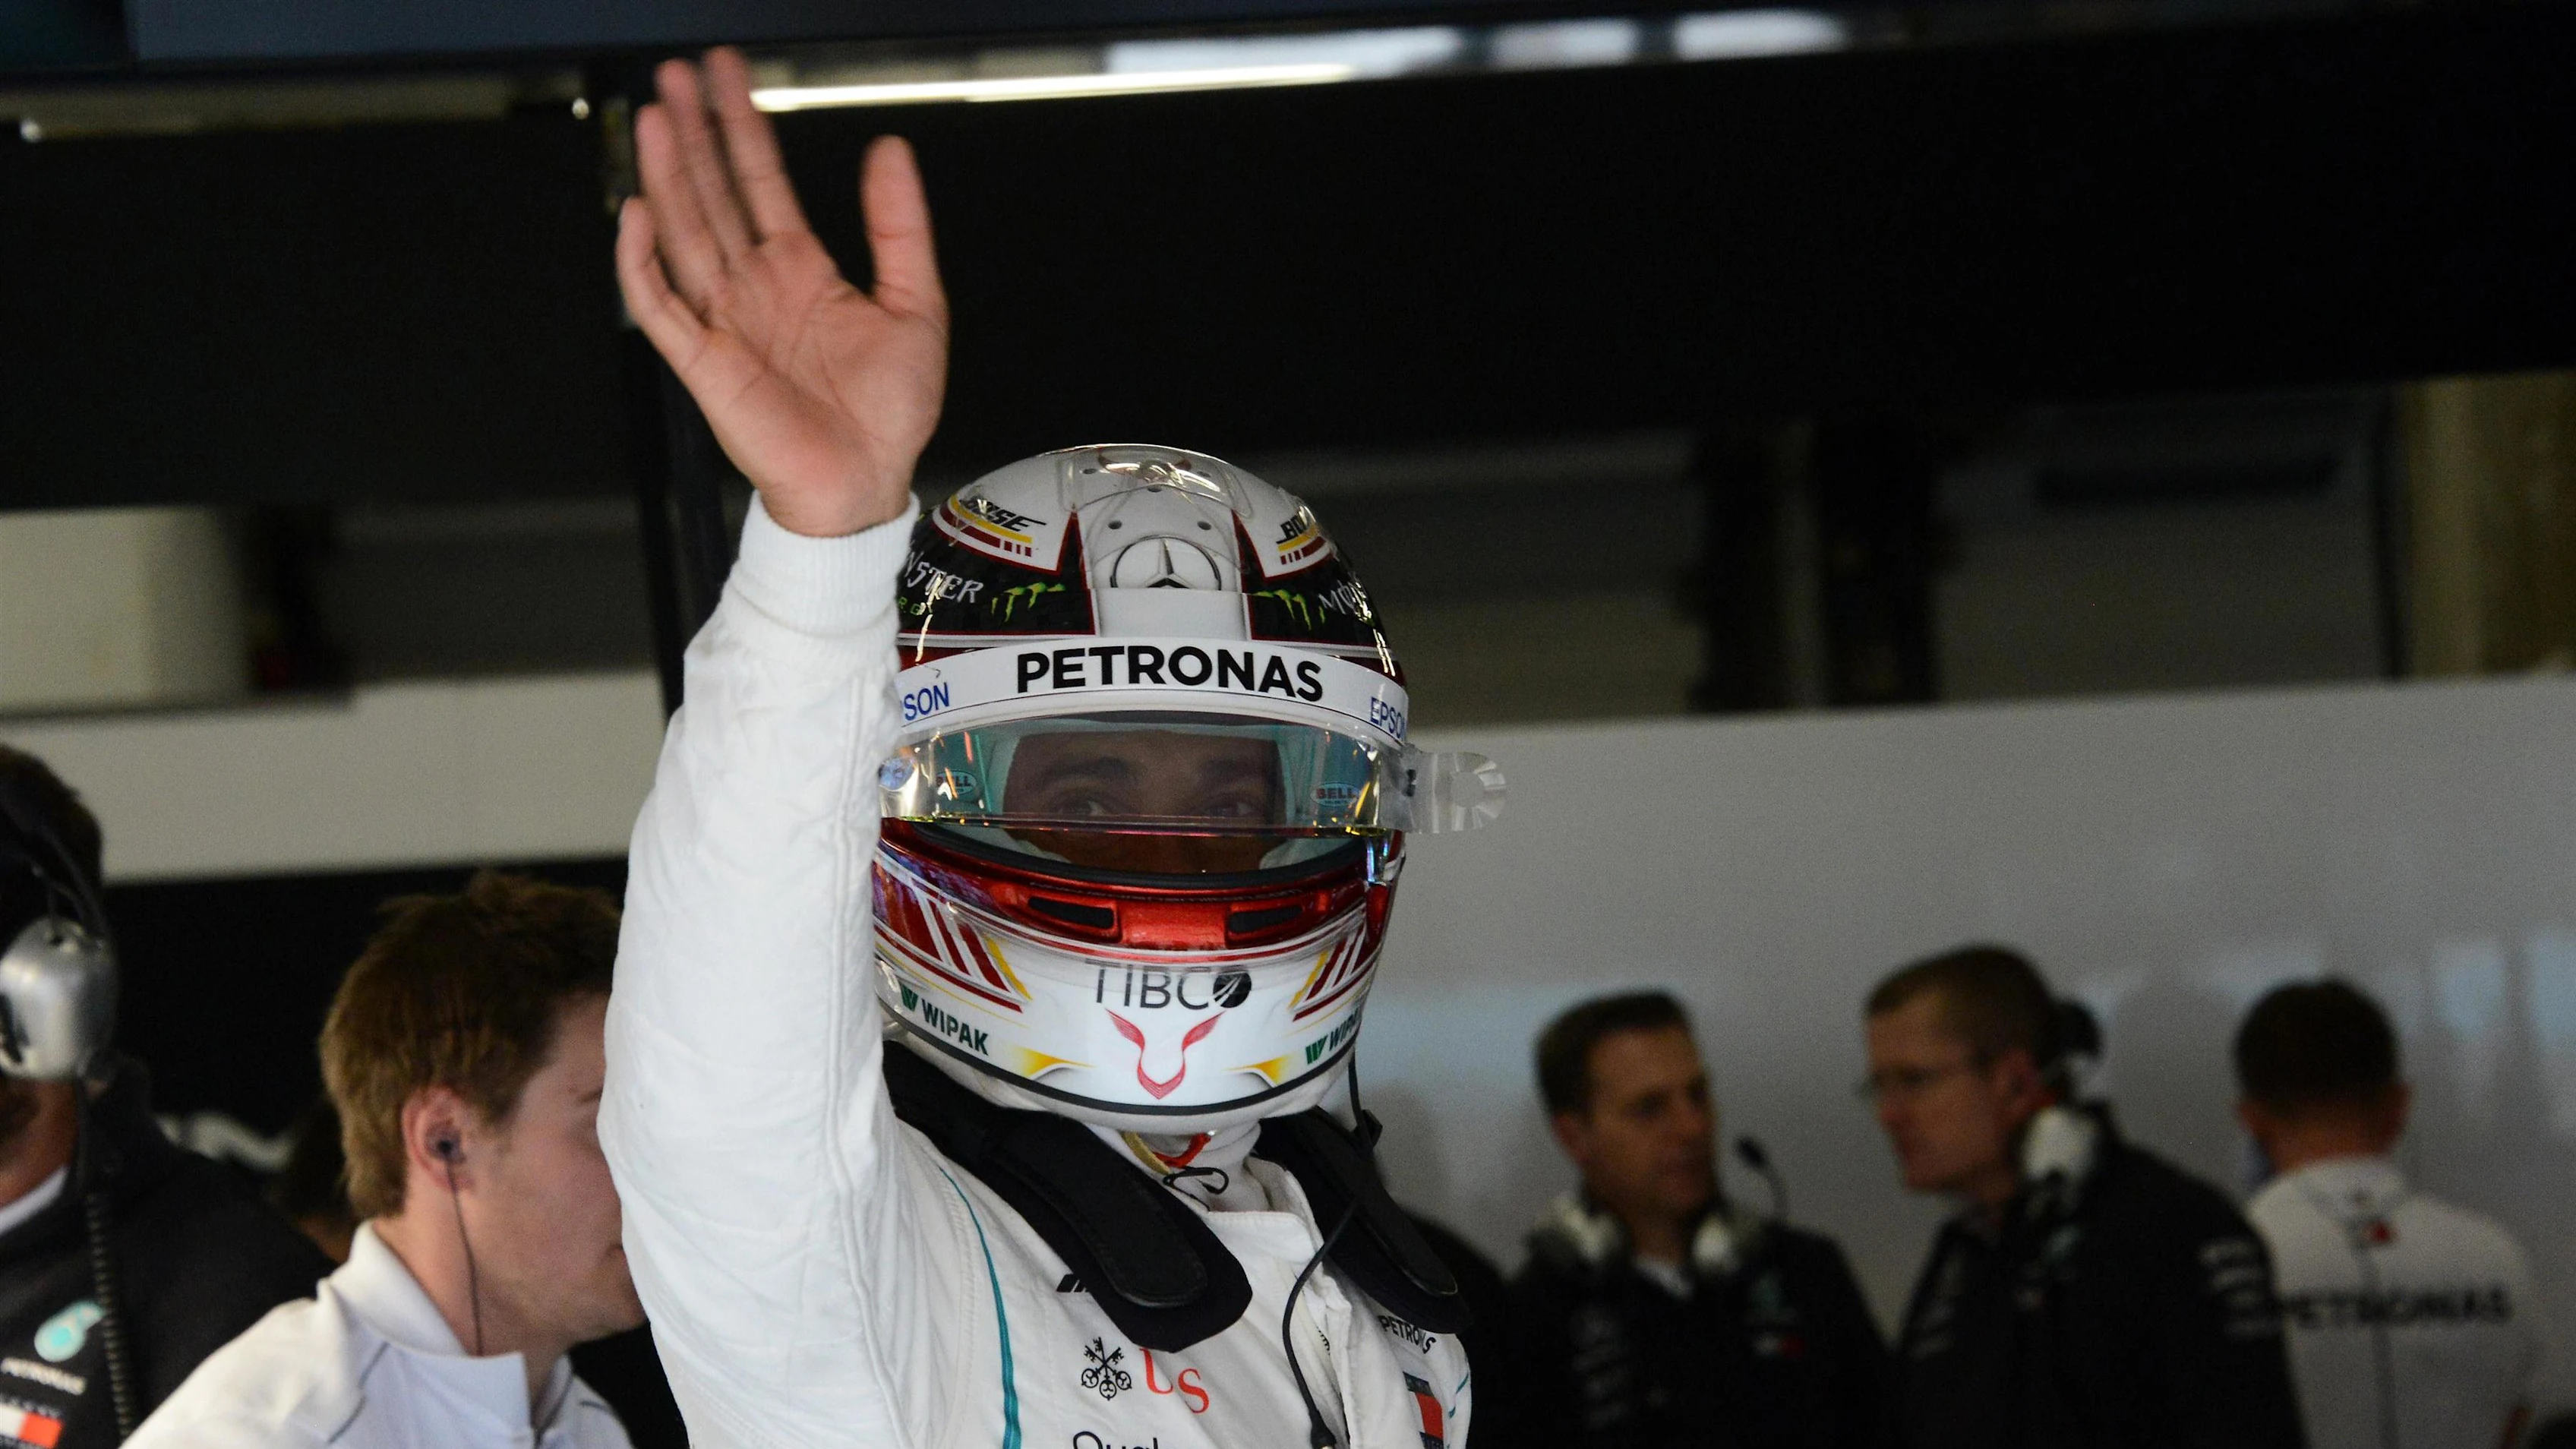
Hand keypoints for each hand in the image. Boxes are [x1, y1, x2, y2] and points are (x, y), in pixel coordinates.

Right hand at [615, 48, 948, 537]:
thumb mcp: (917, 304)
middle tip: (675, 75)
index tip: (727, 75)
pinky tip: (639, 213)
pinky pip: (661, 306)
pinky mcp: (704, 362)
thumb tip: (890, 153)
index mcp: (799, 273)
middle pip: (713, 194)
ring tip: (654, 117)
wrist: (867, 483)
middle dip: (694, 133)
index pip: (760, 182)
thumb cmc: (888, 413)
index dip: (742, 126)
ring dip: (667, 175)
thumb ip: (900, 227)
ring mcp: (724, 321)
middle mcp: (754, 289)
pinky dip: (643, 262)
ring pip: (684, 233)